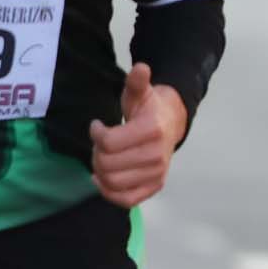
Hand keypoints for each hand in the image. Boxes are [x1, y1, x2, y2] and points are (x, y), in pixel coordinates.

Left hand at [88, 62, 187, 207]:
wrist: (172, 124)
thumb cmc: (149, 108)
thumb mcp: (140, 93)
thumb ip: (136, 82)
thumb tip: (140, 68)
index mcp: (151, 131)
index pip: (108, 143)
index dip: (96, 134)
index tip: (97, 126)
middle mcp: (156, 156)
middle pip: (107, 165)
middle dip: (96, 154)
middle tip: (99, 144)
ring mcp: (157, 174)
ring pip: (112, 183)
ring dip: (99, 172)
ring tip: (102, 158)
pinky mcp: (154, 187)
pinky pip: (125, 200)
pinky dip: (108, 192)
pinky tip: (102, 179)